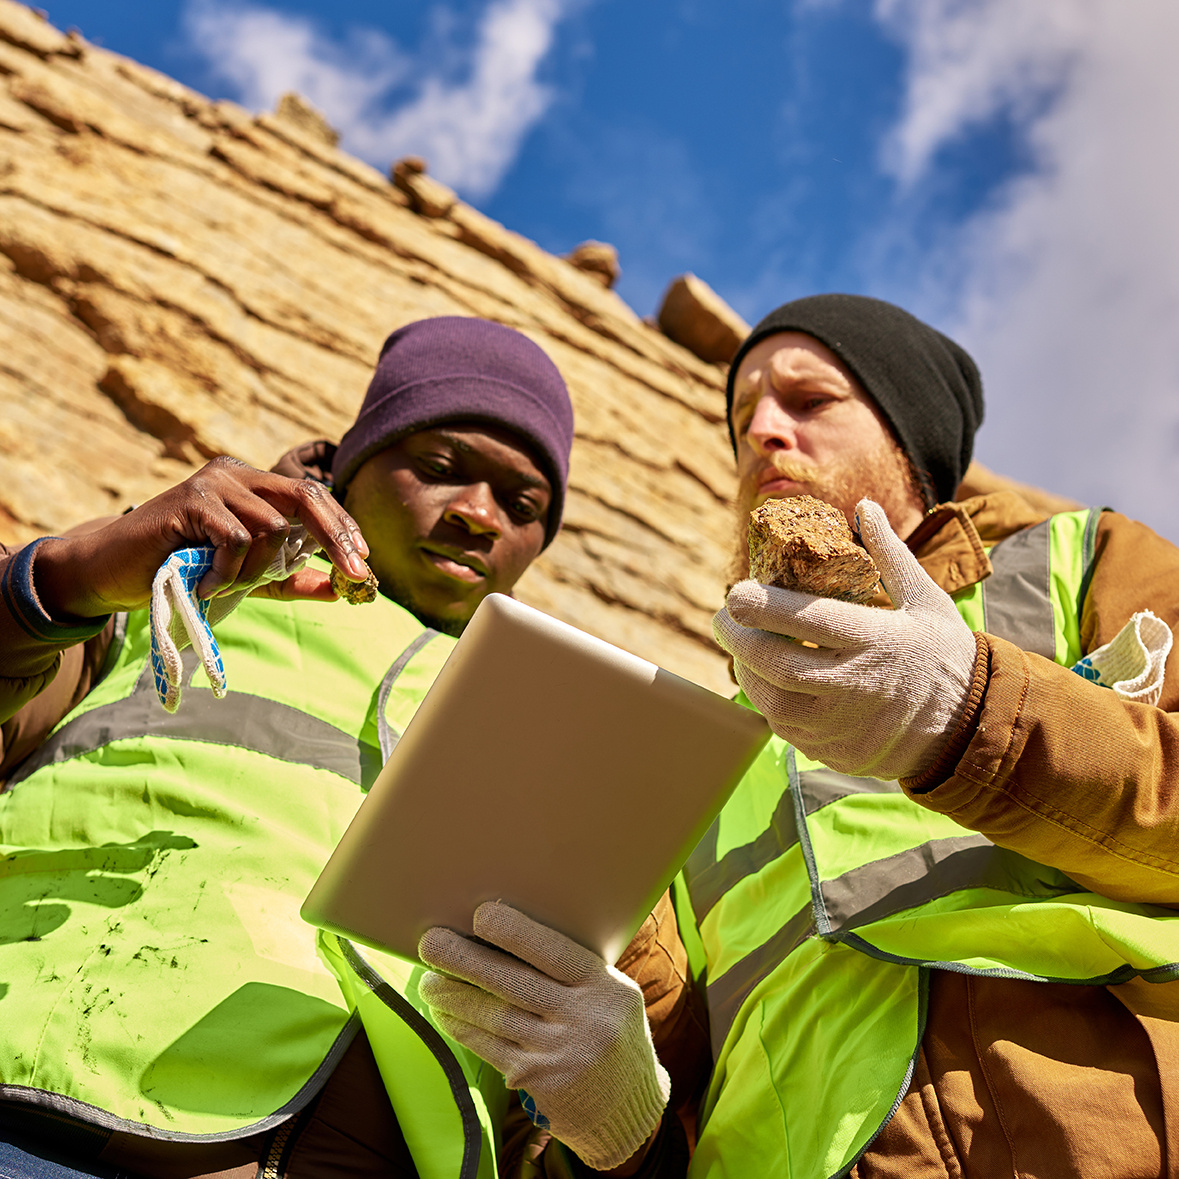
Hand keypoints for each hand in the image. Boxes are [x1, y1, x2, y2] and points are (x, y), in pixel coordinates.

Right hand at [32, 457, 370, 617]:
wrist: (113, 572)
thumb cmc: (181, 572)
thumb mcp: (247, 578)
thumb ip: (290, 579)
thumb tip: (340, 590)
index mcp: (254, 486)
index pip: (314, 495)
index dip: (343, 527)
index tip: (364, 561)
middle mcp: (237, 474)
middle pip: (307, 496)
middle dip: (337, 538)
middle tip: (353, 573)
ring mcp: (213, 482)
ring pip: (273, 527)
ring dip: (259, 571)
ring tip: (225, 586)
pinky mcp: (190, 500)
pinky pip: (238, 538)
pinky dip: (230, 571)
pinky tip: (206, 585)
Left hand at [418, 902, 669, 1171]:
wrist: (630, 1109)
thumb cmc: (611, 1033)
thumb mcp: (611, 994)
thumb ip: (573, 970)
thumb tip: (510, 933)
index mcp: (604, 987)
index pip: (555, 952)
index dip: (515, 932)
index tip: (480, 914)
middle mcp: (584, 1020)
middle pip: (515, 983)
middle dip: (466, 960)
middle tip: (430, 943)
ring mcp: (559, 1054)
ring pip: (495, 1017)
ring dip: (454, 997)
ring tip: (428, 981)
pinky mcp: (537, 1081)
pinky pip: (491, 1048)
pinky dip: (463, 1029)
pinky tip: (445, 1015)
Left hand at [712, 498, 979, 780]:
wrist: (970, 728)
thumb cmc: (943, 654)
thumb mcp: (925, 600)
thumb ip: (889, 555)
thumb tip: (863, 507)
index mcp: (877, 640)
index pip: (808, 620)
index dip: (762, 605)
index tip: (736, 592)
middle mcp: (856, 685)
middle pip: (777, 664)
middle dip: (739, 638)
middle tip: (725, 617)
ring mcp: (842, 725)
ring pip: (772, 701)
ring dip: (747, 671)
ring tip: (742, 644)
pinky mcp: (833, 751)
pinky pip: (785, 728)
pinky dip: (768, 700)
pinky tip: (767, 678)